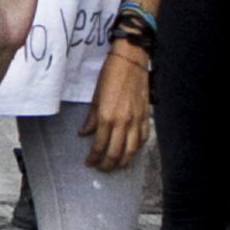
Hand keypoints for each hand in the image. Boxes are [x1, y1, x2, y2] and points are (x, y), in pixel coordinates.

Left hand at [82, 44, 152, 171]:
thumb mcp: (95, 96)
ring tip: (117, 166)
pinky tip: (132, 150)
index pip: (99, 146)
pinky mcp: (145, 116)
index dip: (93, 158)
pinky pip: (143, 138)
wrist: (130, 61)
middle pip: (116, 152)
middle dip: (108, 164)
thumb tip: (84, 133)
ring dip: (124, 161)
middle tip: (102, 168)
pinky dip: (137, 148)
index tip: (89, 163)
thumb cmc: (110, 75)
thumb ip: (91, 118)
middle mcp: (122, 122)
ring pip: (132, 150)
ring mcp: (136, 120)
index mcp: (106, 117)